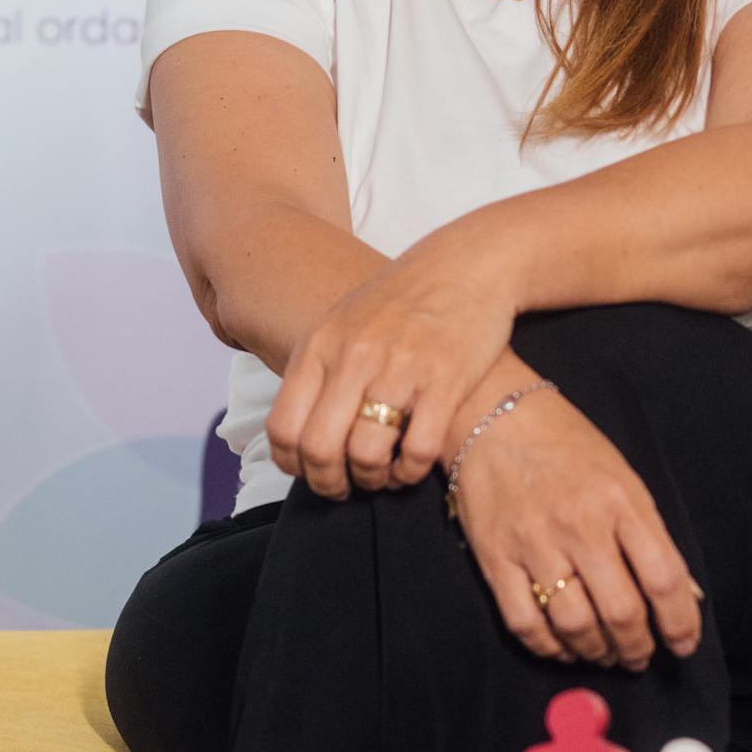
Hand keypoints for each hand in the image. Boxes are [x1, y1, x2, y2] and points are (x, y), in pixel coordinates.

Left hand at [265, 228, 518, 498]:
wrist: (468, 264)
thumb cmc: (402, 300)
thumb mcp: (344, 322)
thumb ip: (318, 370)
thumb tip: (296, 432)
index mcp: (322, 344)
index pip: (283, 427)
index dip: (292, 465)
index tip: (308, 473)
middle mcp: (355, 356)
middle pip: (319, 449)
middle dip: (328, 483)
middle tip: (344, 487)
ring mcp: (401, 368)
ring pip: (366, 455)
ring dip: (371, 479)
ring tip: (380, 475)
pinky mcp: (446, 379)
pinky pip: (417, 450)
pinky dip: (409, 472)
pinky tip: (411, 466)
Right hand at [451, 384, 703, 672]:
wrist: (495, 415)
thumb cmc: (569, 447)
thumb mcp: (624, 479)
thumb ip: (653, 538)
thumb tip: (687, 597)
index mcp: (622, 501)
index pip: (663, 578)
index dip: (680, 623)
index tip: (683, 645)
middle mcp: (580, 524)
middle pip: (621, 611)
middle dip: (638, 648)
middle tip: (640, 655)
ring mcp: (534, 542)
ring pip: (575, 625)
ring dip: (597, 653)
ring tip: (605, 653)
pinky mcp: (495, 557)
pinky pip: (525, 623)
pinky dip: (550, 648)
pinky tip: (564, 646)